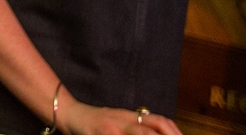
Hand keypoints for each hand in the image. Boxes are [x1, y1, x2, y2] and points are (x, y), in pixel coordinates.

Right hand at [59, 98, 183, 134]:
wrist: (70, 114)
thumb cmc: (97, 122)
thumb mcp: (120, 121)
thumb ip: (138, 126)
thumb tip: (159, 130)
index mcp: (132, 116)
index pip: (160, 121)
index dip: (175, 131)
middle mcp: (124, 119)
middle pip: (152, 129)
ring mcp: (112, 126)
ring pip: (139, 133)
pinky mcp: (99, 132)